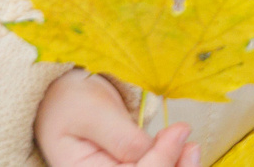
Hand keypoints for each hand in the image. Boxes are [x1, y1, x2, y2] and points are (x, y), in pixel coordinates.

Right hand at [35, 68, 194, 166]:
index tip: (180, 131)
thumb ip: (121, 136)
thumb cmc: (70, 99)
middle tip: (193, 146)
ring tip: (193, 149)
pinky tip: (185, 151)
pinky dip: (171, 163)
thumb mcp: (92, 112)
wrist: (60, 94)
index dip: (160, 161)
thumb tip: (152, 149)